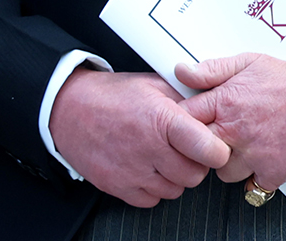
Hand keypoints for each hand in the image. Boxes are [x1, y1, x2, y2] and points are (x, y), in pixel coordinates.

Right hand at [49, 68, 230, 206]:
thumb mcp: (151, 85)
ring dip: (172, 176)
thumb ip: (183, 99)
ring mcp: (132, 171)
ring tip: (157, 153)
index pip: (208, 150)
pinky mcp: (119, 188)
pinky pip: (152, 199)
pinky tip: (143, 165)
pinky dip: (152, 186)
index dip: (216, 149)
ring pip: (175, 190)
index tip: (213, 145)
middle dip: (192, 162)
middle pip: (195, 175)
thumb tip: (212, 111)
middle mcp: (148, 148)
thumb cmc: (111, 96)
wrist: (69, 109)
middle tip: (179, 146)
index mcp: (160, 119)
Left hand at [177, 53, 285, 191]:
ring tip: (236, 147)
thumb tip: (182, 72)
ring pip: (222, 172)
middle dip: (199, 145)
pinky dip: (252, 178)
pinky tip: (256, 162)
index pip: (186, 118)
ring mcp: (256, 154)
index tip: (181, 122)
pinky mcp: (274, 172)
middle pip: (198, 150)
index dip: (180, 121)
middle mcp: (238, 130)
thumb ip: (211, 70)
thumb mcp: (246, 62)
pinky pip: (251, 188)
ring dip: (226, 163)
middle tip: (209, 138)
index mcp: (226, 101)